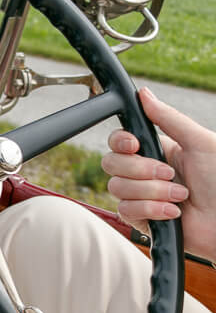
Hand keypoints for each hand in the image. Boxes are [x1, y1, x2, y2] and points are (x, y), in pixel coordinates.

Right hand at [102, 87, 215, 261]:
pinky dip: (152, 211)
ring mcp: (142, 196)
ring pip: (117, 188)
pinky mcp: (142, 220)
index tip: (135, 145)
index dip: (120, 142)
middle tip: (171, 175)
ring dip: (152, 192)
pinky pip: (126, 211)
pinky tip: (174, 213)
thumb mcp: (200, 143)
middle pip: (111, 163)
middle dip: (140, 170)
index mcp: (157, 151)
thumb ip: (169, 118)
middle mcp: (145, 173)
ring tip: (181, 197)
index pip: (118, 141)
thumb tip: (143, 93)